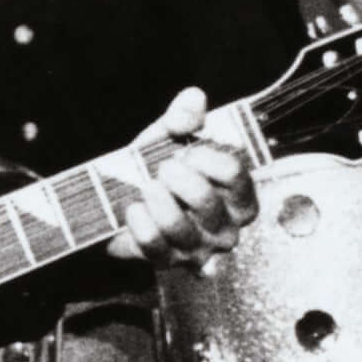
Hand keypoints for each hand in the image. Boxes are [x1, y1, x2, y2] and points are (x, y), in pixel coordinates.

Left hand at [105, 86, 257, 269]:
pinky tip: (134, 208)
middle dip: (176, 178)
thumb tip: (194, 98)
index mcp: (239, 196)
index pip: (234, 175)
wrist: (122, 202)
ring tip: (146, 186)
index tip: (187, 152)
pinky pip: (153, 244)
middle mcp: (227, 227)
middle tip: (163, 168)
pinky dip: (138, 221)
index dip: (205, 157)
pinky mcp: (169, 263)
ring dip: (155, 199)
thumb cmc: (158, 170)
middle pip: (206, 201)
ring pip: (178, 226)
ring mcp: (199, 250)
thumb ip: (185, 118)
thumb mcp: (171, 138)